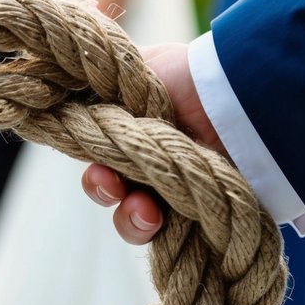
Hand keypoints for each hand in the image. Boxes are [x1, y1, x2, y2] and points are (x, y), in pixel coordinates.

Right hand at [81, 42, 225, 243]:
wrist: (239, 105)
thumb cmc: (188, 77)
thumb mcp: (135, 68)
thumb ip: (99, 81)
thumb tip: (65, 80)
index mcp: (141, 122)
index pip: (99, 146)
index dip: (89, 155)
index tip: (86, 153)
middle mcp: (158, 154)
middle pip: (111, 185)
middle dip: (103, 188)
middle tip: (109, 183)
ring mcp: (180, 187)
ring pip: (131, 215)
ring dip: (127, 216)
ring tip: (143, 210)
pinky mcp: (201, 214)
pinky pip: (162, 237)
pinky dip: (148, 229)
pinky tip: (156, 218)